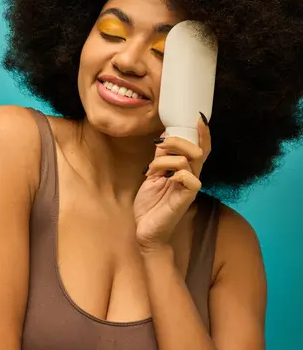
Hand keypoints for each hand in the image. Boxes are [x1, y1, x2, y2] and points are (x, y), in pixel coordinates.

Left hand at [133, 115, 210, 253]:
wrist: (145, 230)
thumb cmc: (150, 204)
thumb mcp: (153, 174)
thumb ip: (161, 156)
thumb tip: (164, 136)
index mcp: (186, 171)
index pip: (202, 149)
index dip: (203, 134)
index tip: (199, 118)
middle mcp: (192, 178)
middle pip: (198, 150)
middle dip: (178, 141)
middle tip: (161, 143)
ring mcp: (190, 188)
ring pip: (187, 160)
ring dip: (164, 159)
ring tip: (152, 169)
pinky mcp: (186, 199)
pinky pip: (189, 178)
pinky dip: (174, 173)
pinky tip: (163, 179)